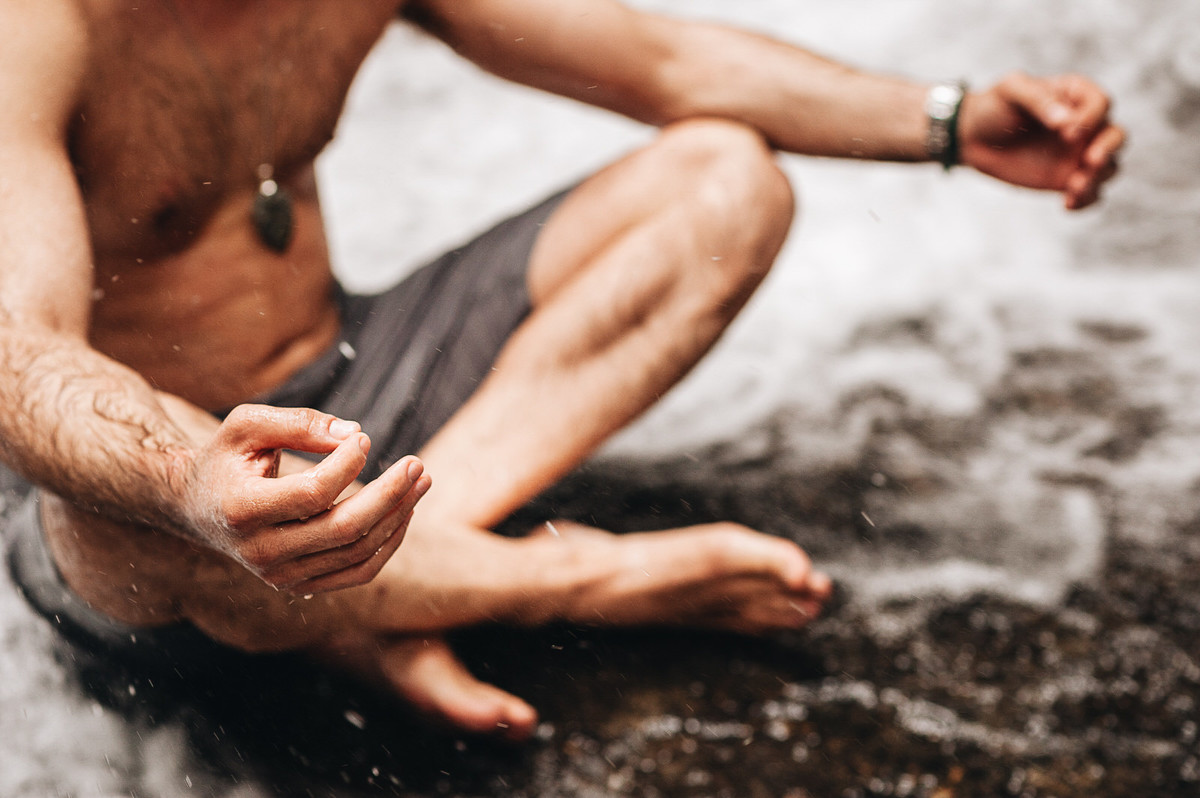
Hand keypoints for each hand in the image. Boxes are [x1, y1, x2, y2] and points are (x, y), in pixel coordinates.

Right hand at [181, 404, 429, 593]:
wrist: (198, 507)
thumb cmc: (227, 458)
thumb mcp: (247, 425)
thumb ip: (298, 422)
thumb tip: (354, 432)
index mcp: (242, 509)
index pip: (312, 493)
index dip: (347, 464)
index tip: (364, 438)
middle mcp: (260, 551)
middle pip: (342, 529)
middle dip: (389, 495)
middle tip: (417, 464)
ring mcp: (280, 575)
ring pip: (357, 553)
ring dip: (398, 516)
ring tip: (421, 481)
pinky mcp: (299, 585)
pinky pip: (358, 571)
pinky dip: (389, 543)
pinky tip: (405, 510)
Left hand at [958, 71, 1125, 209]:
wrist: (972, 137)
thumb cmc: (993, 106)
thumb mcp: (1012, 91)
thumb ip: (1039, 100)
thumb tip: (1066, 121)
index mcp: (1076, 96)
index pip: (1101, 104)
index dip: (1090, 119)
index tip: (1066, 133)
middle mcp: (1085, 125)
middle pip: (1116, 136)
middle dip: (1109, 149)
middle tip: (1090, 161)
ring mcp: (1078, 154)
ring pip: (1108, 167)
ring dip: (1097, 179)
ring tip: (1073, 187)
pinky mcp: (1066, 179)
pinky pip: (1090, 193)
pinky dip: (1086, 201)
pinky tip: (1066, 205)